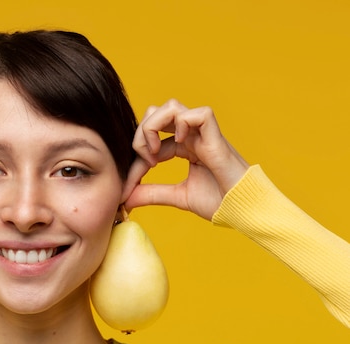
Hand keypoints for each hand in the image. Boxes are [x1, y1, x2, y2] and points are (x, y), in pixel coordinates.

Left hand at [123, 100, 249, 219]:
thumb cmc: (219, 202)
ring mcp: (204, 134)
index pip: (151, 139)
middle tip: (145, 161)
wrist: (243, 211)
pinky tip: (180, 145)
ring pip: (172, 106)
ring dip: (155, 126)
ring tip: (156, 153)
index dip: (135, 158)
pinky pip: (199, 113)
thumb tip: (125, 199)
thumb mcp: (176, 196)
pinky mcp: (216, 138)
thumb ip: (152, 194)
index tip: (130, 185)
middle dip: (141, 133)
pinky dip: (183, 124)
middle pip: (156, 112)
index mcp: (183, 147)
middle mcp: (191, 136)